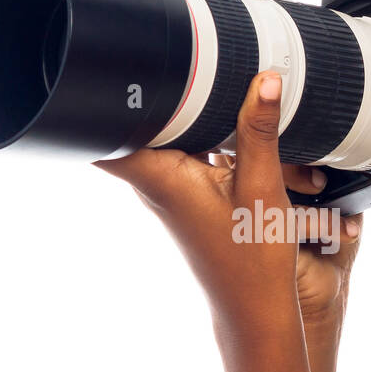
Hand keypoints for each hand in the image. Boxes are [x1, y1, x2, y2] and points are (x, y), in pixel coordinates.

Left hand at [92, 70, 358, 333]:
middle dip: (156, 93)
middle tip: (187, 67)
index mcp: (159, 177)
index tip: (118, 63)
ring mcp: (167, 190)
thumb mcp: (263, 187)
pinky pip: (182, 153)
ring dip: (185, 117)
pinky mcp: (183, 196)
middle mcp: (154, 183)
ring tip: (215, 94)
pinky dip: (200, 136)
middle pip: (136, 123)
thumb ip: (258, 129)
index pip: (106, 128)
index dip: (106, 94)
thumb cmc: (253, 260)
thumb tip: (264, 78)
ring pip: (162, 136)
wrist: (254, 308)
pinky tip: (227, 129)